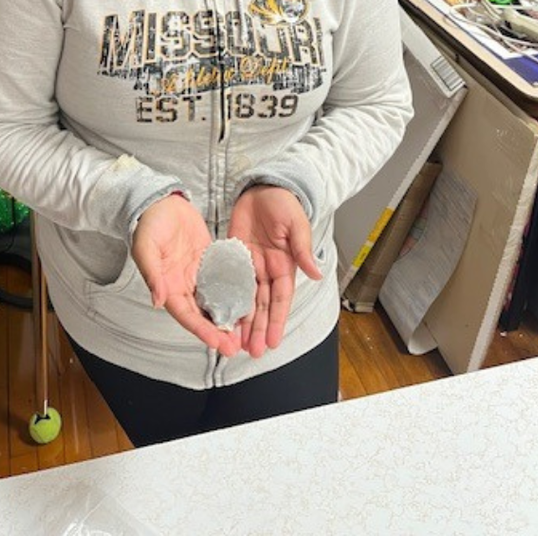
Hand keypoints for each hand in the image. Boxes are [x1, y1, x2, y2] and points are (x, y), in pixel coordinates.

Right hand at [132, 194, 240, 356]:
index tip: (218, 343)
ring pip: (215, 300)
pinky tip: (247, 300)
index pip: (186, 314)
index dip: (202, 330)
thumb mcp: (146, 248)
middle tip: (235, 347)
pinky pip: (223, 278)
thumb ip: (152, 275)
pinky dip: (233, 291)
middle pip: (203, 313)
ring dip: (227, 316)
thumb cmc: (149, 224)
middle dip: (217, 331)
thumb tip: (158, 301)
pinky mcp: (209, 259)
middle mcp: (184, 284)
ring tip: (244, 331)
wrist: (161, 202)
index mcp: (168, 286)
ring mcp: (198, 273)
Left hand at [228, 185, 321, 358]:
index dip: (276, 320)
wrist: (261, 186)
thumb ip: (302, 249)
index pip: (280, 299)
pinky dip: (226, 298)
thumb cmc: (284, 203)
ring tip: (235, 343)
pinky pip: (229, 281)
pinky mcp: (234, 256)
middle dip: (258, 328)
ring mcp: (250, 265)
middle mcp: (267, 270)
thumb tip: (316, 273)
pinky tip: (220, 314)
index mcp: (285, 265)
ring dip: (242, 321)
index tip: (272, 342)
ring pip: (246, 299)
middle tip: (251, 351)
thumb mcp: (296, 224)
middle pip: (262, 305)